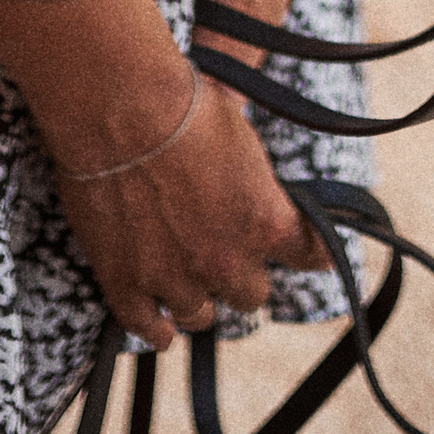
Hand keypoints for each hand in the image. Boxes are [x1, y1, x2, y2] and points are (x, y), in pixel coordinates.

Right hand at [0, 0, 323, 349]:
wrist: (120, 109)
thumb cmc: (185, 103)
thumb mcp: (242, 130)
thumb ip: (255, 169)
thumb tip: (259, 161)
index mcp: (267, 222)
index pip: (312, 255)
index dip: (310, 250)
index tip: (309, 249)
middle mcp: (227, 262)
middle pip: (252, 295)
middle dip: (242, 273)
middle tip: (227, 250)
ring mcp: (175, 280)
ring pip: (199, 315)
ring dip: (197, 296)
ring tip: (188, 278)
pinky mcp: (126, 286)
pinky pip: (148, 330)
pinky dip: (156, 328)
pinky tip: (161, 326)